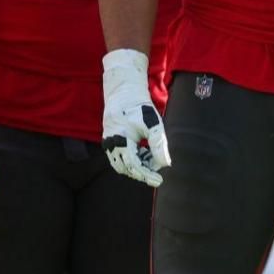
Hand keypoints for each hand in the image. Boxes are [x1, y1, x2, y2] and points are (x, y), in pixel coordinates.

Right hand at [102, 50, 169, 185]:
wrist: (123, 93)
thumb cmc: (140, 107)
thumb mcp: (153, 124)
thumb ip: (159, 144)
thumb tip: (165, 164)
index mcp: (120, 138)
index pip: (133, 165)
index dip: (147, 175)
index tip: (159, 180)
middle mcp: (110, 143)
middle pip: (126, 168)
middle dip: (142, 172)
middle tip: (157, 173)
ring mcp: (107, 143)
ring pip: (121, 165)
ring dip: (137, 167)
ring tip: (151, 158)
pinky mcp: (109, 142)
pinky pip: (119, 158)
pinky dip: (132, 160)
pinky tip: (144, 153)